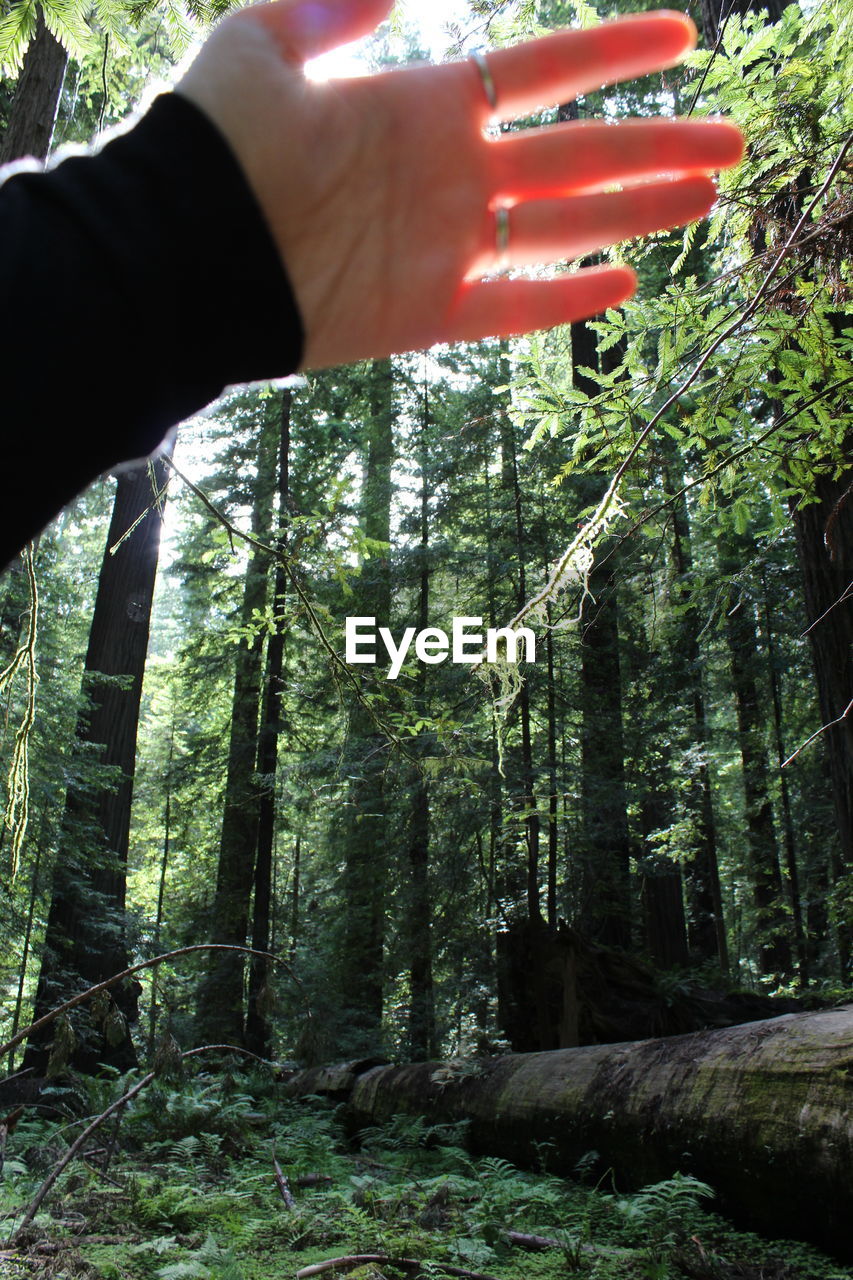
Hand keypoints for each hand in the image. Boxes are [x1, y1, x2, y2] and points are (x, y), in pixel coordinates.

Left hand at [178, 0, 743, 369]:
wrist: (183, 255)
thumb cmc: (215, 145)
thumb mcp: (265, 42)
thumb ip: (333, 3)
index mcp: (425, 106)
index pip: (540, 72)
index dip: (612, 53)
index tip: (681, 37)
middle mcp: (451, 175)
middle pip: (578, 155)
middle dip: (658, 145)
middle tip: (731, 141)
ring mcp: (446, 245)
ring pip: (564, 228)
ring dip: (637, 213)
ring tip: (706, 199)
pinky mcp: (429, 313)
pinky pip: (512, 307)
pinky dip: (564, 299)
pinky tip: (624, 282)